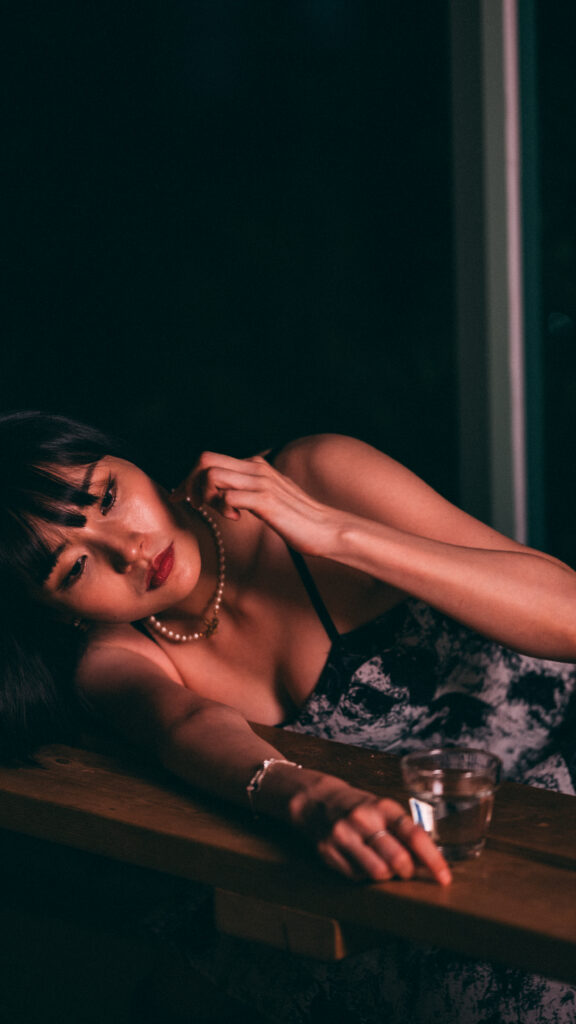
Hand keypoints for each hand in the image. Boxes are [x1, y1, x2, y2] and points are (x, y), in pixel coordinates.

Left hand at [170, 451, 341, 557]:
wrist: (326, 529)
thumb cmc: (297, 518)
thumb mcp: (267, 498)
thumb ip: (247, 491)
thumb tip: (222, 496)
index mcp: (255, 465)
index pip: (209, 458)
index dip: (189, 477)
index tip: (182, 497)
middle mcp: (256, 468)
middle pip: (205, 459)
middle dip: (189, 483)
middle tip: (193, 505)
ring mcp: (262, 483)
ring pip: (212, 474)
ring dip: (205, 495)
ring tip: (218, 511)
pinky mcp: (266, 501)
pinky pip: (229, 497)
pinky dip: (223, 509)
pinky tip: (237, 519)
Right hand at [288, 773, 451, 885]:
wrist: (317, 801)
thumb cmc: (360, 808)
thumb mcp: (384, 810)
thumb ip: (405, 833)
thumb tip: (431, 863)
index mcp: (383, 806)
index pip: (414, 835)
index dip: (433, 859)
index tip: (444, 877)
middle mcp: (362, 819)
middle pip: (398, 860)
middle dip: (408, 872)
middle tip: (406, 870)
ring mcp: (343, 835)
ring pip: (378, 873)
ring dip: (386, 875)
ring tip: (383, 864)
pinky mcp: (328, 852)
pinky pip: (357, 877)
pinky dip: (365, 875)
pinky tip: (362, 861)